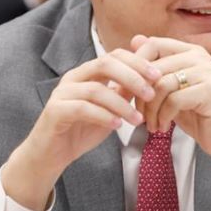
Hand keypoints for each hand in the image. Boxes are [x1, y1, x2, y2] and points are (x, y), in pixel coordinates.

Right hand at [2, 49, 159, 209]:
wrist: (52, 155)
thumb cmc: (81, 130)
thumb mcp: (110, 110)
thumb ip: (125, 93)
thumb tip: (151, 78)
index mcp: (87, 73)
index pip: (114, 55)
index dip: (137, 62)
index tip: (158, 76)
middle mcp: (73, 77)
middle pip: (104, 63)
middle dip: (132, 76)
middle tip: (151, 93)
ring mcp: (62, 93)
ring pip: (96, 89)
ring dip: (121, 104)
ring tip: (137, 119)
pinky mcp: (55, 111)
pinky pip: (82, 108)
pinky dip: (103, 116)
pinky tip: (118, 126)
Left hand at [131, 35, 210, 192]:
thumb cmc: (198, 114)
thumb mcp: (172, 90)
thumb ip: (156, 69)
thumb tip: (135, 40)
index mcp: (190, 51)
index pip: (153, 44)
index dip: (134, 67)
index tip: (127, 91)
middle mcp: (200, 56)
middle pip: (153, 68)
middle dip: (139, 95)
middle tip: (138, 114)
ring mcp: (207, 72)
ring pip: (161, 85)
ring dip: (151, 110)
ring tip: (152, 124)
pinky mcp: (210, 91)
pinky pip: (173, 100)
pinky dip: (163, 117)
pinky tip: (163, 127)